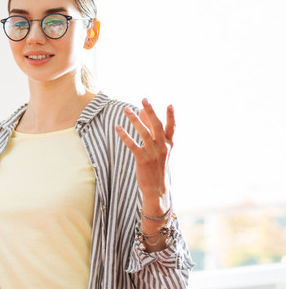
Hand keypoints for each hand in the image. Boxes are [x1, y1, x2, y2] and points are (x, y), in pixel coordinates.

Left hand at [116, 98, 173, 212]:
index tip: (170, 105)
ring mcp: (153, 153)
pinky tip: (117, 128)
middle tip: (144, 100)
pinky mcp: (143, 160)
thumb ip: (151, 131)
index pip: (171, 128)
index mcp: (168, 145)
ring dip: (134, 120)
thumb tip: (142, 113)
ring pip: (144, 133)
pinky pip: (132, 145)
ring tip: (126, 109)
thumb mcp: (158, 150)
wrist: (157, 188)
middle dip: (151, 112)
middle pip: (157, 126)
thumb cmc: (157, 166)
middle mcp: (163, 147)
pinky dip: (125, 135)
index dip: (171, 117)